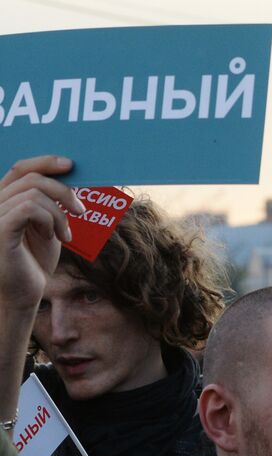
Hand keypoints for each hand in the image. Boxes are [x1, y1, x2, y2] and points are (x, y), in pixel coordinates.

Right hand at [0, 156, 83, 312]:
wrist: (25, 293)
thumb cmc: (35, 260)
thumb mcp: (48, 224)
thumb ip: (51, 199)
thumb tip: (70, 171)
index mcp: (2, 199)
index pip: (20, 168)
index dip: (45, 161)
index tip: (71, 165)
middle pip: (31, 177)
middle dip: (63, 191)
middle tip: (80, 211)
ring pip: (34, 193)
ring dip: (59, 213)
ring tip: (63, 234)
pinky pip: (29, 208)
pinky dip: (50, 219)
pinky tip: (55, 237)